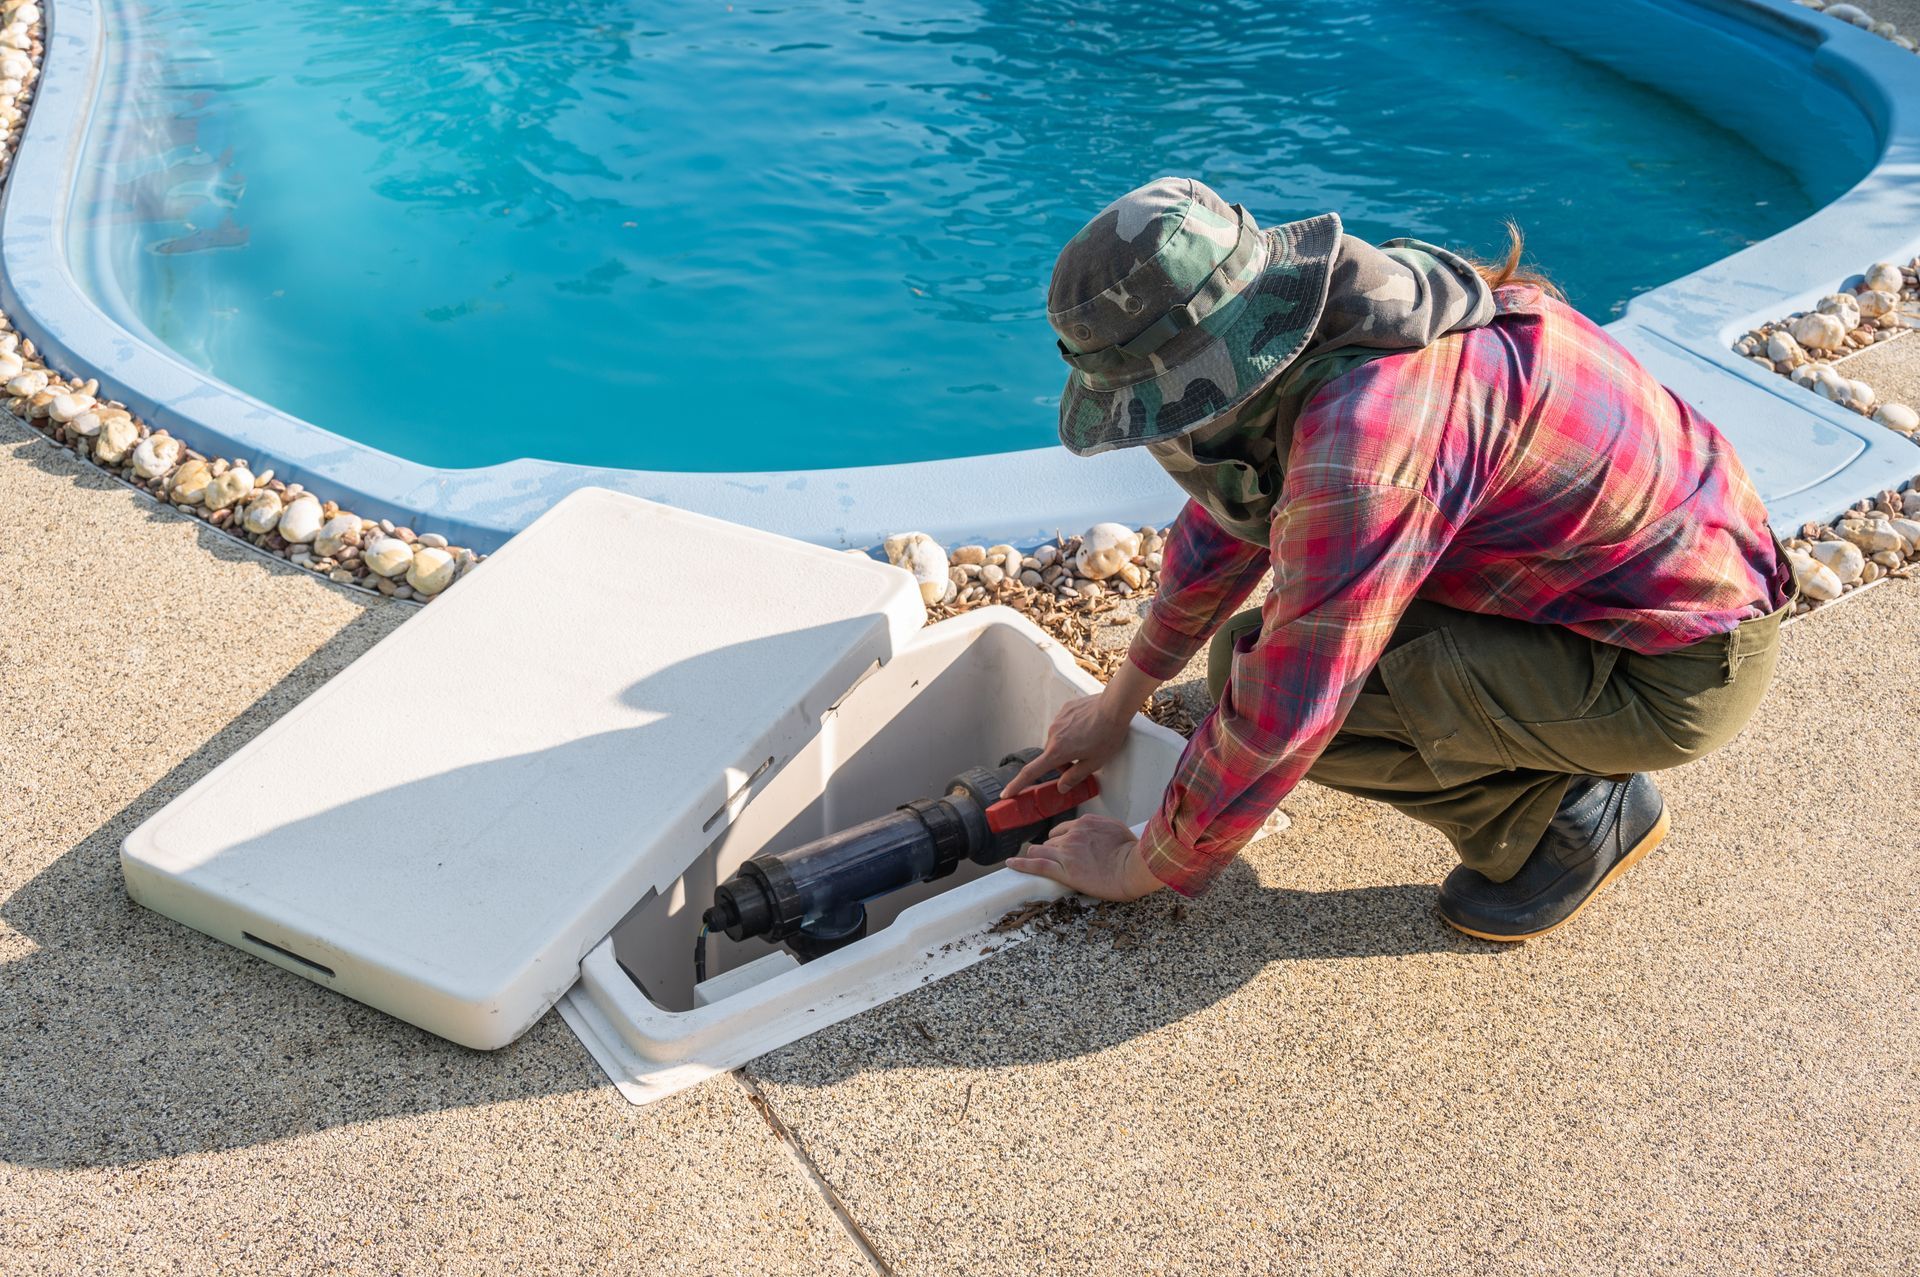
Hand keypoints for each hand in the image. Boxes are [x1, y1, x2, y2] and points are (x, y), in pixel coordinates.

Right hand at [1005, 690, 1133, 795]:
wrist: (1114, 706)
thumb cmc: (1107, 734)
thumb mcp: (1094, 762)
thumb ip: (1075, 777)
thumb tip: (1062, 787)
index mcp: (1057, 751)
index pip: (1031, 772)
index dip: (1017, 785)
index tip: (1006, 793)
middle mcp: (1053, 735)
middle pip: (1051, 756)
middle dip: (1062, 762)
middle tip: (1082, 761)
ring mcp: (1058, 720)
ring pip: (1058, 741)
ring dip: (1068, 746)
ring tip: (1090, 741)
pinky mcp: (1064, 710)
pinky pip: (1064, 726)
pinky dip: (1073, 731)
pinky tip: (1088, 728)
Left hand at [1007, 815, 1163, 900]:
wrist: (1135, 866)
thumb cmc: (1132, 851)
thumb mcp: (1116, 830)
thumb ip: (1100, 829)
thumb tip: (1096, 834)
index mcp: (1086, 823)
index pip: (1063, 830)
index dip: (1060, 840)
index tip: (1061, 848)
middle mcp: (1073, 834)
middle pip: (1050, 841)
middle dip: (1051, 851)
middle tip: (1057, 862)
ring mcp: (1067, 851)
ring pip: (1041, 851)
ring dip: (1040, 858)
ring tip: (1036, 865)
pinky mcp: (1065, 869)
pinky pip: (1037, 864)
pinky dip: (1022, 864)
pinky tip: (1011, 864)